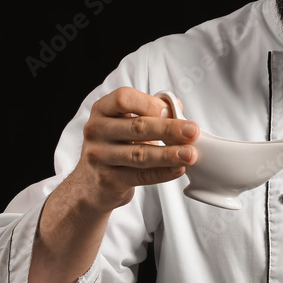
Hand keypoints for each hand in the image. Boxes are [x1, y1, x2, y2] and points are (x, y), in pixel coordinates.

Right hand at [73, 87, 199, 210]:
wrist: (90, 183)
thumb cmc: (115, 146)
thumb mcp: (125, 123)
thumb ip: (149, 112)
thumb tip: (177, 108)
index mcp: (102, 110)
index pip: (124, 99)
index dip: (149, 103)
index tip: (171, 110)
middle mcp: (96, 131)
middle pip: (137, 127)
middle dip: (169, 129)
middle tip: (192, 131)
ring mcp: (99, 156)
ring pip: (139, 154)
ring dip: (168, 154)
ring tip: (189, 154)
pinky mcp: (107, 180)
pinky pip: (140, 176)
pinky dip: (162, 173)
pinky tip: (178, 169)